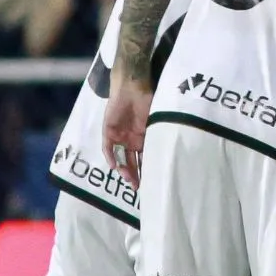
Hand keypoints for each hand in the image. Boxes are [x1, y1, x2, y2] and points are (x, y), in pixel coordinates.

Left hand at [102, 68, 152, 185]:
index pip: (143, 160)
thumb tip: (168, 156)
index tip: (150, 184)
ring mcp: (119, 137)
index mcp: (143, 140)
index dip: (146, 172)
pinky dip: (111, 157)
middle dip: (134, 175)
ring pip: (119, 158)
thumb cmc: (149, 102)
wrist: (133, 87)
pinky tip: (115, 166)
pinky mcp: (108, 131)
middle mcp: (130, 141)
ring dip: (123, 169)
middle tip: (138, 187)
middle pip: (131, 162)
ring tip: (129, 179)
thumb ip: (157, 138)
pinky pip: (108, 147)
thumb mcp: (157, 123)